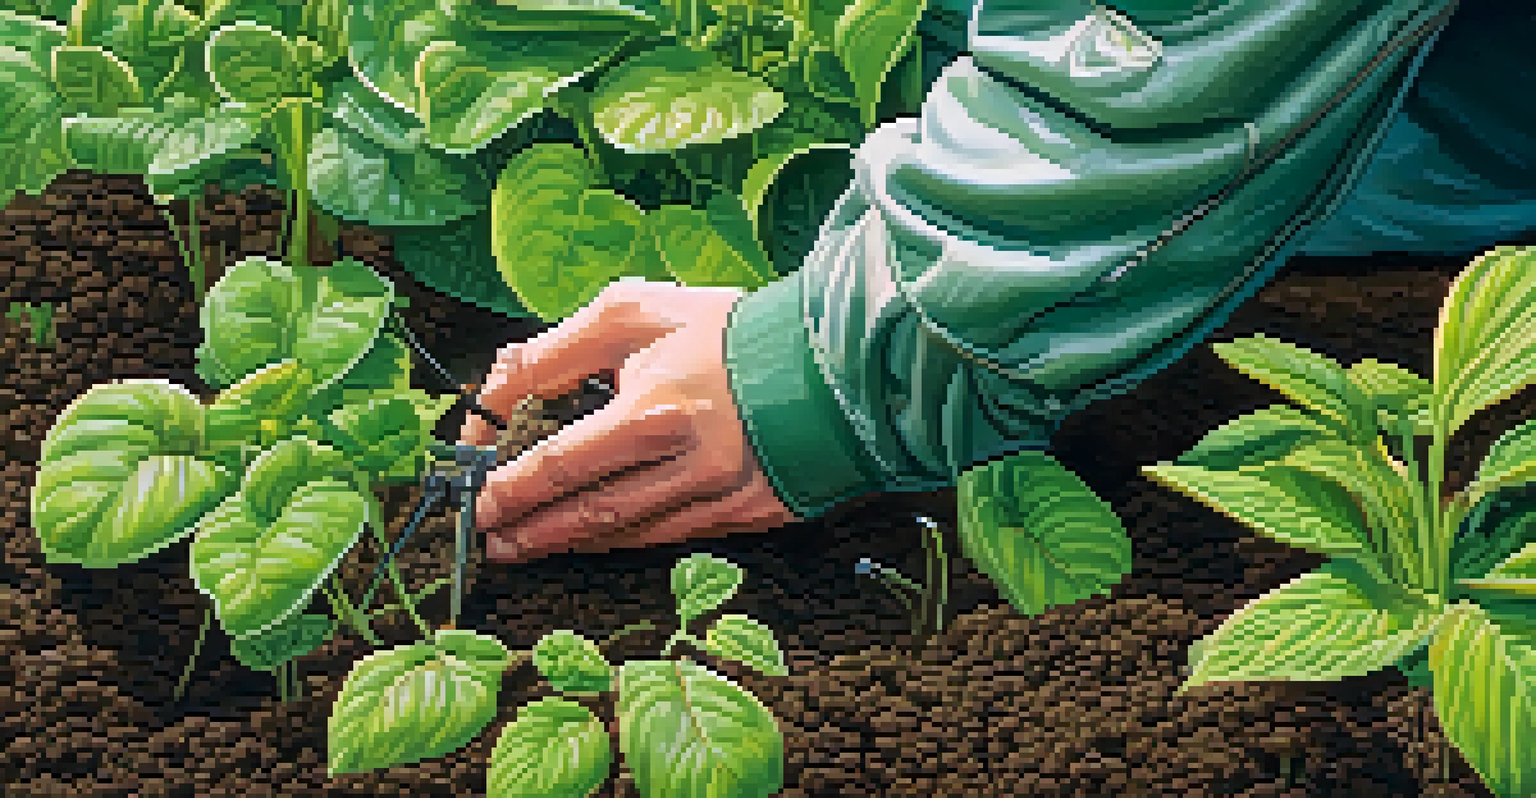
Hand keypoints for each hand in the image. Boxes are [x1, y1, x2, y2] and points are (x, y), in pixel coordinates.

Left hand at [461, 280, 800, 562]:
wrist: (830, 359)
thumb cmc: (725, 330)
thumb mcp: (633, 314)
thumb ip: (557, 351)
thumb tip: (497, 387)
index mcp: (654, 413)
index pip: (560, 464)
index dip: (510, 488)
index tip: (475, 500)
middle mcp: (686, 467)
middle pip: (589, 512)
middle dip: (530, 529)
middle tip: (489, 539)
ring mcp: (719, 499)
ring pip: (627, 534)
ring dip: (570, 542)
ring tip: (529, 543)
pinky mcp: (746, 516)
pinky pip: (671, 536)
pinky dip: (625, 539)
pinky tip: (597, 536)